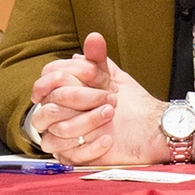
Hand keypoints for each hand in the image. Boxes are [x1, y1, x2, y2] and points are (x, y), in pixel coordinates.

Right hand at [29, 32, 169, 165]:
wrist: (147, 128)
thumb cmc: (127, 101)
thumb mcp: (112, 76)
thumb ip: (98, 58)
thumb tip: (93, 37)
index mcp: (59, 92)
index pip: (46, 80)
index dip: (72, 75)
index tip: (98, 76)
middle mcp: (56, 114)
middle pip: (50, 106)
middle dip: (81, 99)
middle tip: (109, 98)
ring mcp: (62, 137)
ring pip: (57, 132)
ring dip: (87, 122)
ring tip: (111, 113)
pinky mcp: (73, 158)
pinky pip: (71, 155)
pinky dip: (92, 146)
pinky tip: (109, 138)